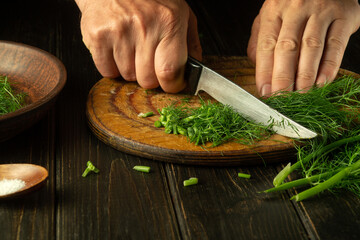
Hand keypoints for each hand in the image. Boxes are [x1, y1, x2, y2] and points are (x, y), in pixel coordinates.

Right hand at [75, 0, 201, 92]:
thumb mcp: (180, 12)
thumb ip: (190, 43)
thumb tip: (195, 70)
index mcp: (169, 22)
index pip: (170, 72)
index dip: (172, 85)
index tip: (172, 83)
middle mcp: (144, 27)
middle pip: (147, 80)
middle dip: (150, 77)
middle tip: (149, 61)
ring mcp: (118, 32)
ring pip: (128, 77)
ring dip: (131, 70)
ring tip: (131, 48)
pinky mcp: (97, 36)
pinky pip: (107, 72)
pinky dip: (112, 67)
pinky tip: (117, 49)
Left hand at [247, 0, 359, 95]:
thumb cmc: (294, 4)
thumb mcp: (271, 15)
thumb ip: (260, 39)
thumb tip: (255, 66)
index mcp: (274, 11)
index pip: (266, 45)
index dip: (264, 71)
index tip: (264, 92)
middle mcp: (296, 9)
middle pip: (287, 48)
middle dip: (283, 77)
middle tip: (281, 98)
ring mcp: (321, 12)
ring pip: (311, 47)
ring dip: (305, 76)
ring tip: (301, 94)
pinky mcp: (343, 16)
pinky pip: (335, 45)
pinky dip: (329, 66)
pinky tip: (322, 82)